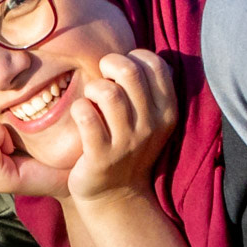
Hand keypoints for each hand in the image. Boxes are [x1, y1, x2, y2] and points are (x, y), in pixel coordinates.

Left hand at [65, 51, 177, 204]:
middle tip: (102, 82)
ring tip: (91, 102)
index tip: (120, 74)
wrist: (116, 195)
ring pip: (106, 92)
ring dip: (92, 90)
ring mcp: (128, 142)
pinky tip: (82, 118)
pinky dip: (78, 110)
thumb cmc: (126, 144)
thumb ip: (145, 85)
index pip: (154, 63)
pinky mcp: (101, 156)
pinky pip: (85, 115)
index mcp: (167, 110)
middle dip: (108, 67)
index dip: (132, 58)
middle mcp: (152, 125)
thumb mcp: (148, 116)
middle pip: (129, 71)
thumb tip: (132, 50)